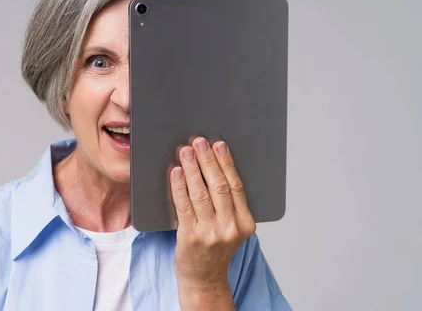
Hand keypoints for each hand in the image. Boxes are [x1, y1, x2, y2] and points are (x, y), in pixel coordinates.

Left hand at [170, 137, 255, 291]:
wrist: (203, 278)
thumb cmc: (214, 249)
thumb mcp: (231, 228)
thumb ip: (228, 204)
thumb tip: (213, 166)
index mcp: (245, 223)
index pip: (236, 186)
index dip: (227, 163)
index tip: (219, 145)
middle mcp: (230, 228)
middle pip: (219, 186)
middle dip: (208, 160)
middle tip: (199, 142)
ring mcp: (211, 233)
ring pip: (201, 192)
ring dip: (192, 168)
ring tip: (186, 151)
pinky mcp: (190, 236)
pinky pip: (184, 204)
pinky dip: (179, 185)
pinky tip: (176, 172)